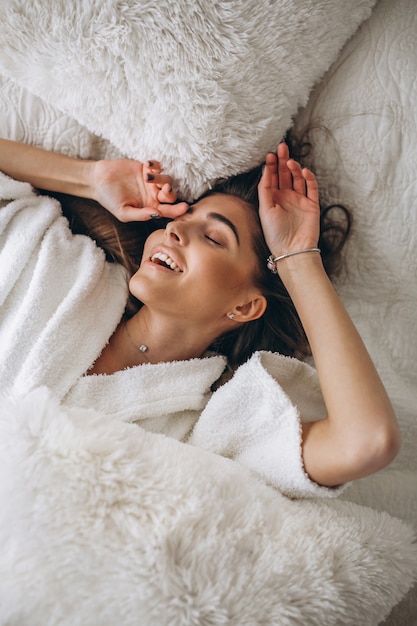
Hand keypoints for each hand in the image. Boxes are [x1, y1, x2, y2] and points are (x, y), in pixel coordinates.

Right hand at [90, 158, 187, 221]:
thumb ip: (141, 215)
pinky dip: (156, 165)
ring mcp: (151, 182)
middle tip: (165, 189)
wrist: (98, 180)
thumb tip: (157, 215)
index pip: (168, 211)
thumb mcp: (124, 212)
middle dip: (170, 192)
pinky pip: (158, 166)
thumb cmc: (110, 200)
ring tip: (146, 176)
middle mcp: (154, 196)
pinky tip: (147, 164)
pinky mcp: (146, 168)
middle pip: (171, 195)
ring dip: (160, 178)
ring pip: (166, 179)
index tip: (185, 207)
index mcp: (151, 208)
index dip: (178, 210)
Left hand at [258, 143, 319, 257]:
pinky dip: (309, 178)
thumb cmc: (275, 234)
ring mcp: (300, 200)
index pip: (272, 178)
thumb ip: (265, 189)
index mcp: (273, 199)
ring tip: (290, 162)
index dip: (271, 166)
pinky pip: (311, 187)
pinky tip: (303, 171)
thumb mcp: (265, 209)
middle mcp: (286, 198)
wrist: (292, 250)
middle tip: (282, 147)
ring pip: (298, 178)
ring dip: (294, 168)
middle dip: (283, 161)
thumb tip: (265, 170)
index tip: (270, 155)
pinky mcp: (312, 204)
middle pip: (285, 174)